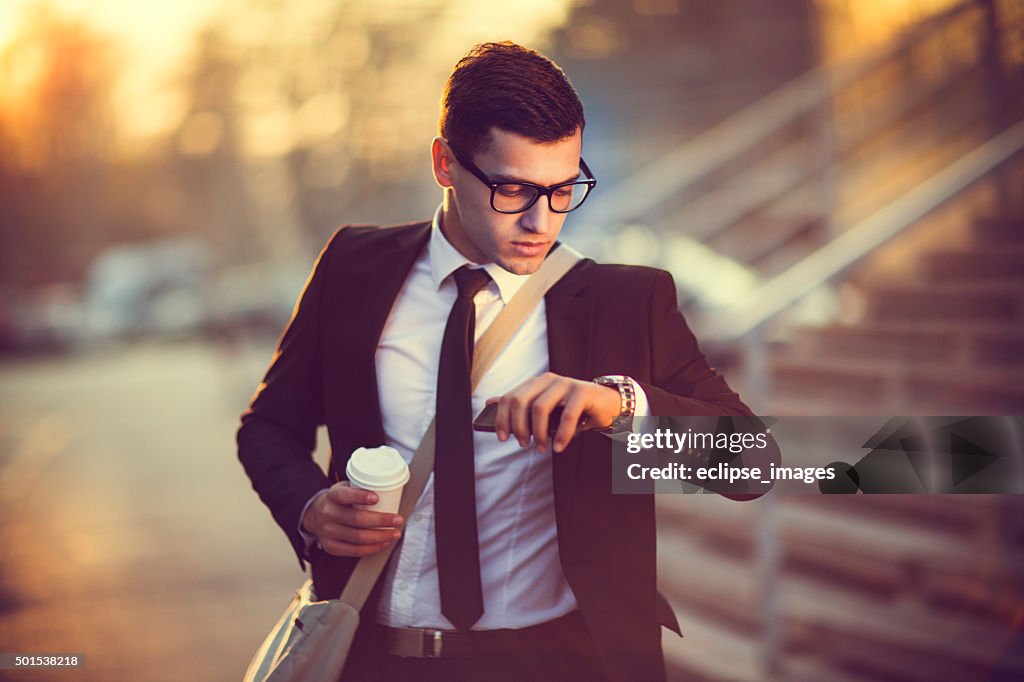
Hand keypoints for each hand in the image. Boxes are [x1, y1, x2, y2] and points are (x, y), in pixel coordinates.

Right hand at [301, 482, 403, 556]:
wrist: (316, 515)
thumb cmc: (339, 501)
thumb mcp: (345, 488)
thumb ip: (361, 488)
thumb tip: (390, 488)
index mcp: (332, 496)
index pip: (344, 496)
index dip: (360, 497)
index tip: (376, 498)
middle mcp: (328, 514)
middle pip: (357, 519)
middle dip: (381, 521)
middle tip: (398, 520)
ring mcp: (328, 532)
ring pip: (358, 537)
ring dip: (380, 536)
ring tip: (395, 533)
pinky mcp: (331, 546)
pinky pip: (354, 551)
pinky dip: (372, 548)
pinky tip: (383, 543)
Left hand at [487, 372, 620, 452]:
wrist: (606, 404)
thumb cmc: (572, 409)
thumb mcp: (545, 407)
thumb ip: (520, 405)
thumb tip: (490, 402)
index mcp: (536, 383)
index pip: (510, 397)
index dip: (502, 418)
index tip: (503, 437)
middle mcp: (548, 380)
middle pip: (520, 401)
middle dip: (518, 426)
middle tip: (523, 444)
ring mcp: (566, 384)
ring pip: (540, 408)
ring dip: (538, 433)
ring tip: (542, 448)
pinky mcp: (582, 392)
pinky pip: (567, 415)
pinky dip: (562, 434)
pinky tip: (558, 447)